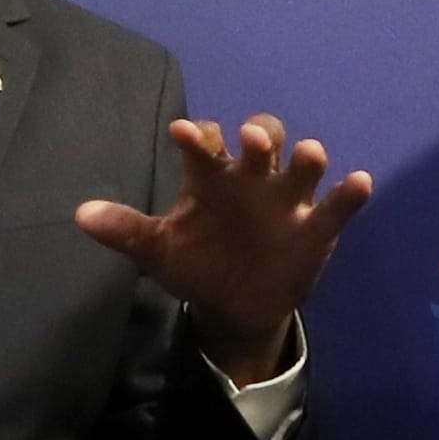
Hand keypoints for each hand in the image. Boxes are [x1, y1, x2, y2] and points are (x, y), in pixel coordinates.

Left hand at [76, 115, 373, 382]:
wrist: (237, 304)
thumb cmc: (199, 260)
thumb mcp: (161, 250)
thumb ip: (127, 231)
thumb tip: (81, 216)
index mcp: (213, 179)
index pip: (206, 146)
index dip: (197, 138)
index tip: (183, 135)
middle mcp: (253, 180)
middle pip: (263, 142)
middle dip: (259, 139)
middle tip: (249, 140)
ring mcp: (288, 203)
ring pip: (303, 169)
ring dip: (307, 160)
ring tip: (310, 155)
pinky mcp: (317, 230)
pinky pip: (337, 208)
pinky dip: (349, 195)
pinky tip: (357, 183)